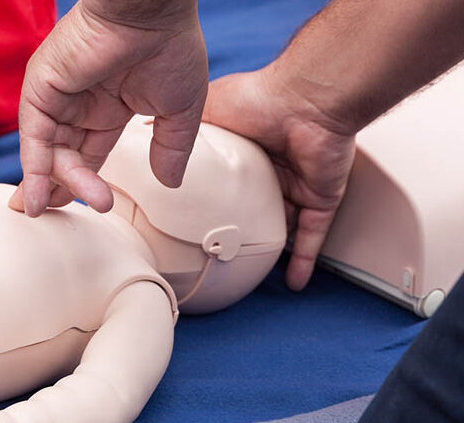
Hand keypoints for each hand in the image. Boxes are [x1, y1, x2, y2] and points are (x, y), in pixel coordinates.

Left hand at [9, 0, 207, 216]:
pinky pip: (33, 135)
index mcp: (108, 106)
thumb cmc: (171, 47)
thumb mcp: (179, 110)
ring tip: (55, 209)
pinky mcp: (41, 87)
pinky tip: (37, 195)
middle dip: (61, 189)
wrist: (154, 10)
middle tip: (59, 217)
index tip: (87, 209)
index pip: (89, 153)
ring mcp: (57, 95)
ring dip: (54, 183)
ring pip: (48, 151)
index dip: (84, 182)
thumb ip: (171, 148)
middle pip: (62, 157)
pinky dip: (33, 167)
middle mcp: (78, 103)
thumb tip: (169, 184)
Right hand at [202, 66, 357, 290]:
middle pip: (257, 206)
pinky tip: (294, 284)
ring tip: (249, 271)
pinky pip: (313, 236)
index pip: (229, 180)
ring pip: (284, 225)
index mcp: (248, 148)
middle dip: (243, 227)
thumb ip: (180, 125)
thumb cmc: (258, 97)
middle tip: (218, 250)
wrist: (305, 101)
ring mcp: (299, 185)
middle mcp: (275, 168)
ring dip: (272, 247)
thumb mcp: (207, 109)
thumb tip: (143, 130)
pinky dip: (304, 260)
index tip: (193, 218)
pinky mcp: (321, 198)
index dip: (213, 198)